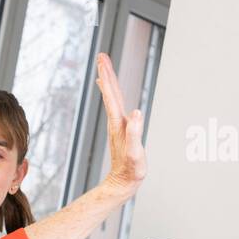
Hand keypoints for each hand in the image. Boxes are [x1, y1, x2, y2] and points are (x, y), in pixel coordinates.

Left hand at [94, 52, 145, 195]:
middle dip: (107, 73)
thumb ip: (135, 133)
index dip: (109, 77)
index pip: (113, 96)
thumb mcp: (135, 152)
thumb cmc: (130, 170)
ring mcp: (118, 125)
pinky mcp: (121, 129)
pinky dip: (112, 95)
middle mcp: (116, 122)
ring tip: (104, 68)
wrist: (122, 182)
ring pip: (112, 98)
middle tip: (102, 56)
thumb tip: (136, 113)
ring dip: (109, 82)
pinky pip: (115, 106)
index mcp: (119, 124)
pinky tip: (111, 92)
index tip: (103, 61)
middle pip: (111, 93)